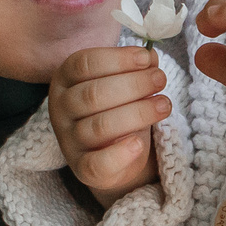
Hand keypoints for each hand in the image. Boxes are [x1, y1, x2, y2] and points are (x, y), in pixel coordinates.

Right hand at [49, 44, 170, 207]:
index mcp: (64, 80)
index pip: (84, 64)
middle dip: (133, 84)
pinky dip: (120, 154)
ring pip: (100, 126)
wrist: (112, 152)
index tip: (146, 58)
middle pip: (93, 94)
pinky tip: (139, 143)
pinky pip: (98, 164)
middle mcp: (60, 109)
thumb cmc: (115, 107)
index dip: (117, 59)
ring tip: (165, 104)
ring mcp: (69, 140)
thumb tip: (150, 57)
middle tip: (161, 79)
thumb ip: (135, 67)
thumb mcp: (121, 82)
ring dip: (138, 113)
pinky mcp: (81, 168)